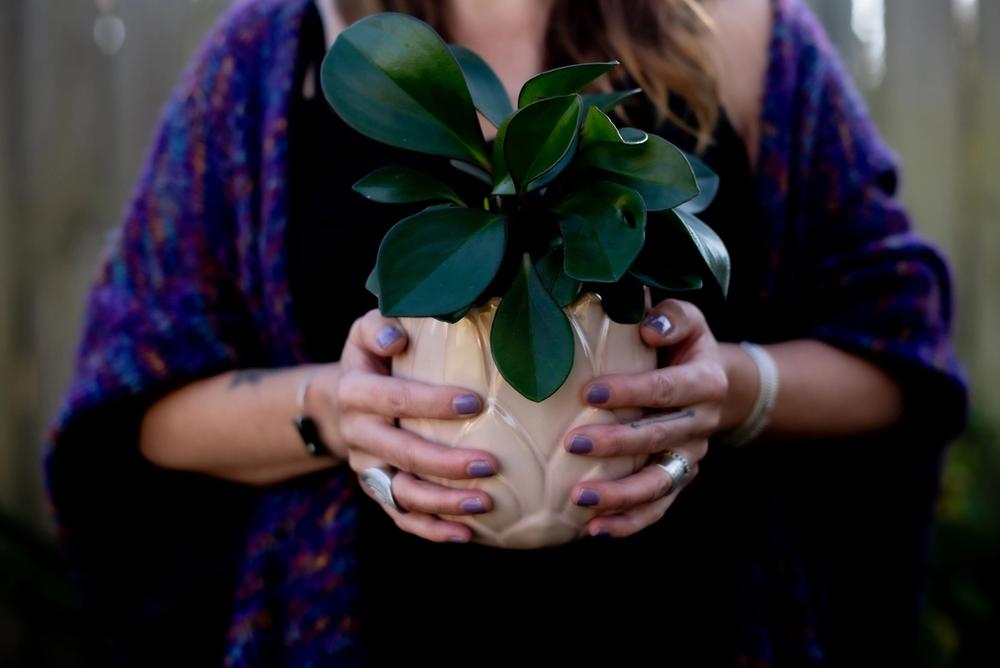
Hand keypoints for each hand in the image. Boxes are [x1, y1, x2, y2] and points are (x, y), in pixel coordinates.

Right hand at [311, 309, 498, 542]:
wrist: (345, 399)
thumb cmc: (374, 357)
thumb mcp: (366, 331)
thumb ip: (379, 325)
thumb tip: (397, 334)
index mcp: (354, 391)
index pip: (393, 399)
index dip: (430, 402)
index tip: (475, 401)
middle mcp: (358, 434)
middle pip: (401, 454)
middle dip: (445, 463)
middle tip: (490, 465)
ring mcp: (366, 468)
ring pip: (402, 494)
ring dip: (444, 503)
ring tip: (486, 503)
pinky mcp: (377, 491)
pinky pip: (402, 518)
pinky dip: (431, 530)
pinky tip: (466, 534)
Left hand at [563, 299, 728, 537]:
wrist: (714, 383)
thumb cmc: (683, 345)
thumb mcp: (686, 320)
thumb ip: (671, 317)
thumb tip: (647, 327)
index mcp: (706, 381)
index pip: (669, 388)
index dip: (632, 392)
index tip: (589, 393)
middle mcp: (703, 423)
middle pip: (660, 437)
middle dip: (617, 443)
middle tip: (575, 443)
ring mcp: (691, 456)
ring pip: (659, 483)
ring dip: (620, 494)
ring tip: (578, 498)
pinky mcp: (680, 479)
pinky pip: (658, 508)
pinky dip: (628, 521)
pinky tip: (594, 528)